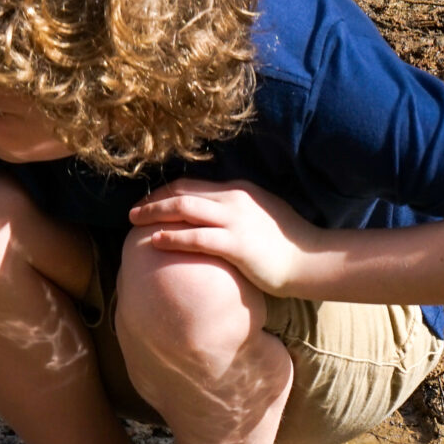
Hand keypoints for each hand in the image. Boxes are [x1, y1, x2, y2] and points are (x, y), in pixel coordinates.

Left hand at [126, 179, 315, 297]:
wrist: (310, 259)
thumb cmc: (286, 242)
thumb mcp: (260, 213)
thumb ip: (236, 210)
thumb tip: (212, 214)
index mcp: (238, 191)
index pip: (192, 184)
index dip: (165, 191)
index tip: (148, 201)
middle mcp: (234, 200)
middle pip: (183, 192)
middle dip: (153, 200)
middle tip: (132, 211)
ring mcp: (236, 220)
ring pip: (185, 208)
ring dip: (155, 213)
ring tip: (135, 222)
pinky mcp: (237, 244)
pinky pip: (197, 237)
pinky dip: (173, 236)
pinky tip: (155, 240)